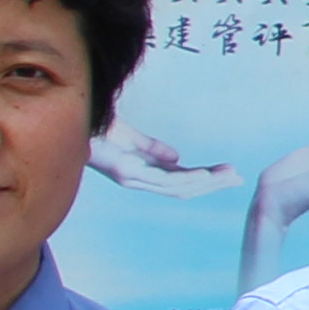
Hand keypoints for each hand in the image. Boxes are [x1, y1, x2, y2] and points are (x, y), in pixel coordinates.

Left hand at [88, 124, 237, 198]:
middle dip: (213, 184)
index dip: (206, 179)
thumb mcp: (127, 136)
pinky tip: (205, 174)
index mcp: (140, 172)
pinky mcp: (125, 172)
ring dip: (207, 182)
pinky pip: (163, 181)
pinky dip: (188, 178)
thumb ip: (150, 147)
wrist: (70, 120)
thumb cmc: (93, 127)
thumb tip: (175, 157)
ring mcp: (131, 177)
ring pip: (177, 188)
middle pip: (182, 189)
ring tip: (229, 175)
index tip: (230, 173)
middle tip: (239, 178)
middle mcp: (137, 179)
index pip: (179, 181)